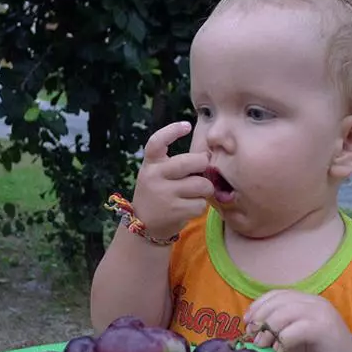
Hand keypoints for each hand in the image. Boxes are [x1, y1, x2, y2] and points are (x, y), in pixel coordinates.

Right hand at [132, 121, 213, 239]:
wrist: (143, 225)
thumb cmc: (158, 193)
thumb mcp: (157, 174)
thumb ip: (176, 164)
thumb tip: (208, 155)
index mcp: (150, 164)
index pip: (156, 142)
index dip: (172, 131)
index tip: (187, 126)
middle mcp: (155, 176)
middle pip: (191, 162)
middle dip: (204, 165)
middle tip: (202, 171)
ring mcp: (164, 194)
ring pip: (202, 184)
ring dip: (205, 189)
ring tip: (196, 193)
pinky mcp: (175, 211)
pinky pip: (201, 203)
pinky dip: (200, 206)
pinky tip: (190, 207)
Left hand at [244, 290, 351, 351]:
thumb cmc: (320, 351)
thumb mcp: (295, 333)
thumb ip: (279, 325)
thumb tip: (252, 328)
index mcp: (306, 299)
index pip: (277, 294)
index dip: (259, 305)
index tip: (247, 321)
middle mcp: (313, 302)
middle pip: (278, 302)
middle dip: (260, 318)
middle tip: (251, 334)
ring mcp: (319, 313)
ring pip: (284, 313)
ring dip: (267, 329)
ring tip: (260, 344)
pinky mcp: (323, 329)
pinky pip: (295, 330)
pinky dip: (281, 339)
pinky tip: (276, 350)